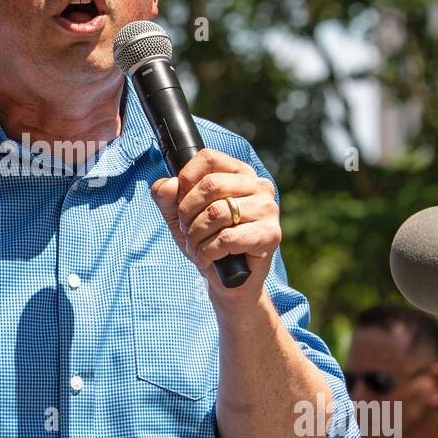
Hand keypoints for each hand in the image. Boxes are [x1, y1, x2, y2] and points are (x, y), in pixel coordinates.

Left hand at [149, 148, 279, 305]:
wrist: (229, 280)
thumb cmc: (208, 241)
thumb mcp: (179, 217)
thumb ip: (167, 197)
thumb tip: (167, 186)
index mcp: (239, 173)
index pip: (208, 158)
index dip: (186, 179)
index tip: (180, 202)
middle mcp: (259, 185)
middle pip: (210, 185)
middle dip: (187, 212)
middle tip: (186, 230)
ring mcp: (268, 209)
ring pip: (217, 213)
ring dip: (196, 235)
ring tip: (196, 247)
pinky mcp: (271, 234)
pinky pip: (228, 238)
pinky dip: (209, 252)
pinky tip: (208, 258)